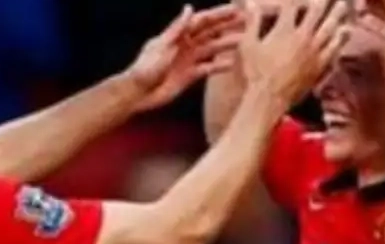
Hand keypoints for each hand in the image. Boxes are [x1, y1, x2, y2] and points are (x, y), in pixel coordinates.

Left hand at [125, 4, 246, 110]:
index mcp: (177, 35)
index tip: (237, 9)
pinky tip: (232, 64)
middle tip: (247, 21)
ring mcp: (188, 60)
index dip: (219, 14)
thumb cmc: (144, 68)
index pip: (202, 20)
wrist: (137, 94)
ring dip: (226, 44)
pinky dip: (219, 66)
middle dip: (227, 26)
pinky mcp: (189, 75)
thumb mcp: (162, 45)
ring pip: (211, 48)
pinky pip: (207, 68)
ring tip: (244, 40)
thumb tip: (189, 7)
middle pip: (210, 32)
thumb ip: (177, 28)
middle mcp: (185, 45)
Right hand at [239, 0, 349, 104]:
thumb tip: (252, 3)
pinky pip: (334, 48)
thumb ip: (253, 22)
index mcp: (284, 30)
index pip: (292, 6)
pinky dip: (340, 38)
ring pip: (330, 28)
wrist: (269, 99)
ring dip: (337, 14)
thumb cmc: (255, 73)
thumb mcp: (248, 45)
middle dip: (323, 0)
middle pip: (317, 12)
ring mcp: (313, 51)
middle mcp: (302, 37)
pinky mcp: (319, 66)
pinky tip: (345, 31)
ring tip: (343, 5)